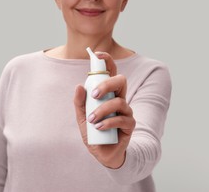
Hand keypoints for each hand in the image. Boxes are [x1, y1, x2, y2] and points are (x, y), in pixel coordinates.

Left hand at [74, 52, 135, 168]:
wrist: (102, 153)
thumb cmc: (93, 132)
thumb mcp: (82, 117)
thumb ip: (80, 102)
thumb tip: (79, 86)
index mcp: (108, 94)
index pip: (111, 73)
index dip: (107, 60)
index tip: (98, 54)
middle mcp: (119, 99)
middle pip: (121, 81)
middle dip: (107, 84)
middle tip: (94, 94)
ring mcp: (126, 111)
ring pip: (120, 102)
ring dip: (103, 110)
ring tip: (92, 120)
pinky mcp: (130, 125)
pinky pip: (123, 119)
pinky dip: (109, 122)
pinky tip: (99, 127)